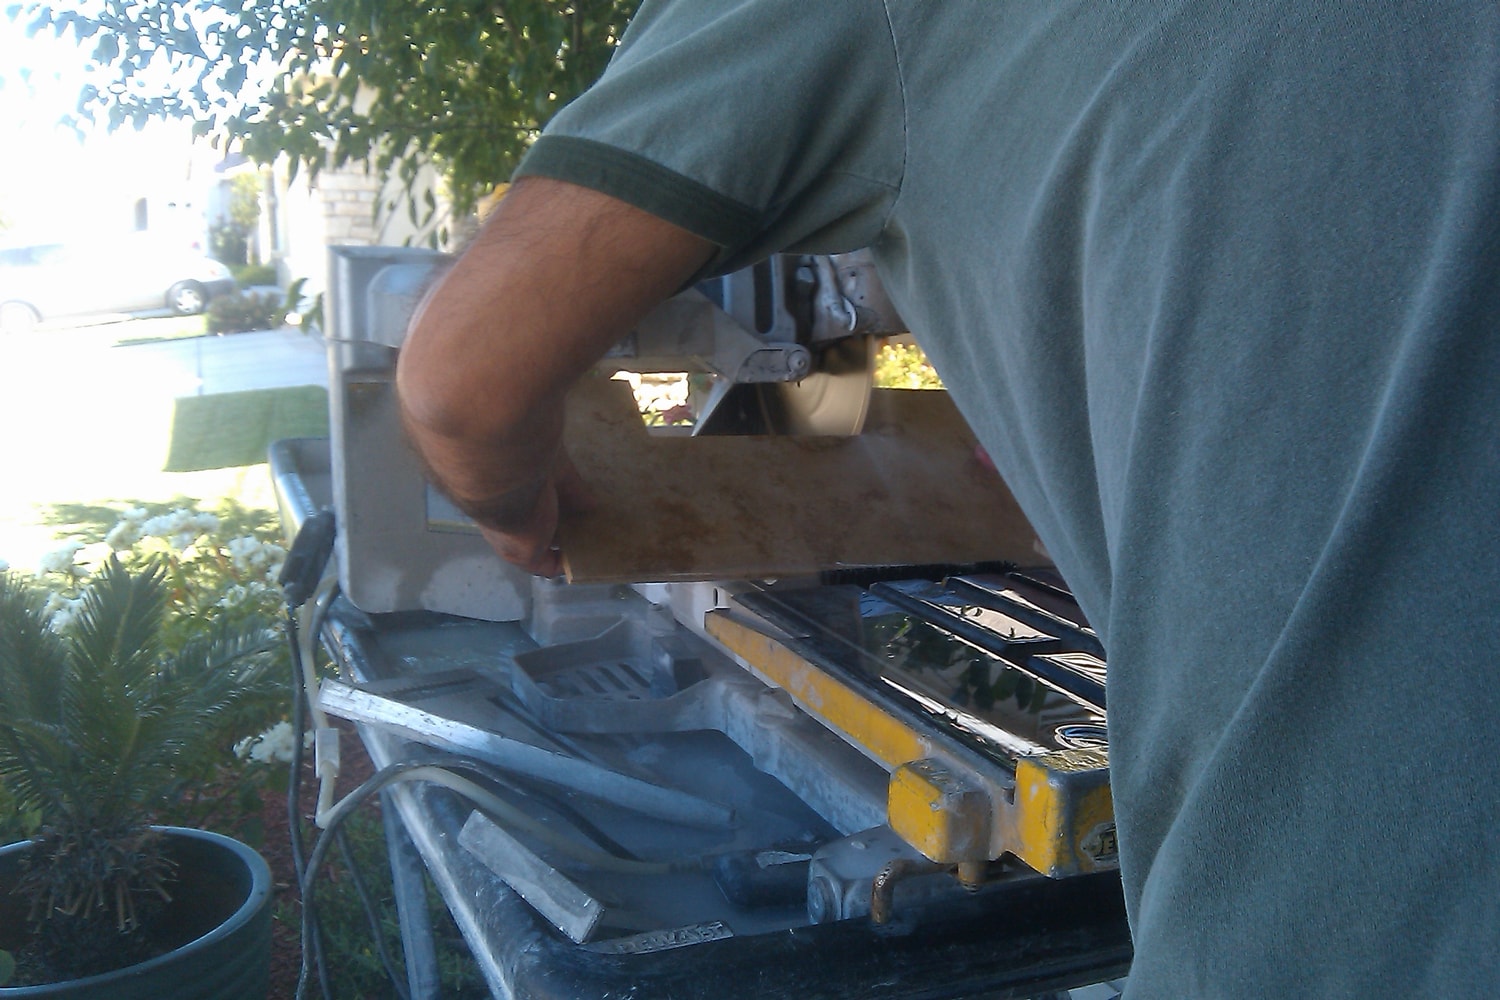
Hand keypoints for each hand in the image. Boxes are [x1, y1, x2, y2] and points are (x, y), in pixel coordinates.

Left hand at [395, 177, 712, 576]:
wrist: (470, 368)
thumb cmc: (483, 323)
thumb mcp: (492, 293)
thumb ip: (514, 279)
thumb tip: (539, 235)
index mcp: (446, 397)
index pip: (489, 423)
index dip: (519, 435)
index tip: (545, 444)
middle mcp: (455, 450)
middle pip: (498, 475)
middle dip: (533, 486)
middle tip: (571, 496)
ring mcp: (480, 489)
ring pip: (515, 511)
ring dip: (543, 524)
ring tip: (574, 535)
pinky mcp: (507, 520)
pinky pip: (532, 547)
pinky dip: (551, 556)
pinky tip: (570, 564)